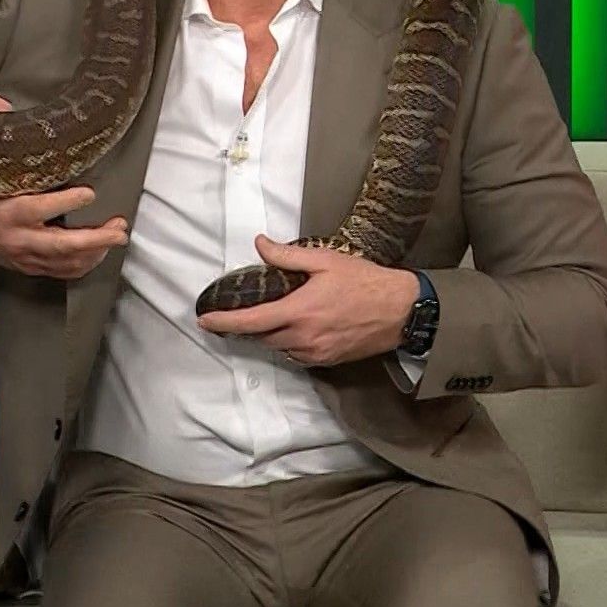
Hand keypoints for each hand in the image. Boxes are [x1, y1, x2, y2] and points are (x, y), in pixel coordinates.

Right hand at [0, 94, 128, 278]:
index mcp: (8, 210)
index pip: (42, 207)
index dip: (69, 200)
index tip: (91, 192)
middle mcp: (18, 237)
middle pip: (63, 244)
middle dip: (96, 238)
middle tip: (120, 228)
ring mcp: (23, 256)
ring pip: (66, 262)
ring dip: (96, 251)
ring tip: (116, 236)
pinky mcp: (27, 266)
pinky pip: (60, 272)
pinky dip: (83, 264)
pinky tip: (99, 252)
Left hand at [195, 235, 419, 366]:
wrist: (401, 311)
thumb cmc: (365, 282)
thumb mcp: (326, 261)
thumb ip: (288, 256)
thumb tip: (259, 244)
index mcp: (299, 312)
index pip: (251, 322)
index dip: (224, 322)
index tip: (204, 321)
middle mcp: (302, 338)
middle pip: (262, 337)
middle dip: (250, 326)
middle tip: (243, 312)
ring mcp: (315, 354)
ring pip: (279, 348)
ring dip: (272, 334)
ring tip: (277, 315)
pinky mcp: (327, 361)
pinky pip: (297, 355)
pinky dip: (291, 342)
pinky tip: (299, 327)